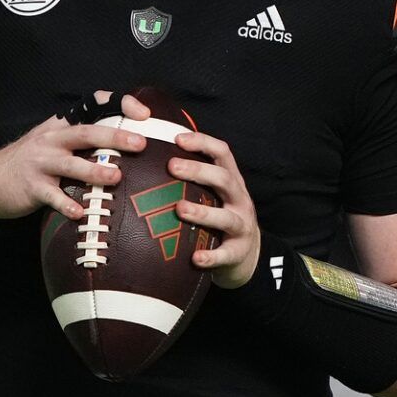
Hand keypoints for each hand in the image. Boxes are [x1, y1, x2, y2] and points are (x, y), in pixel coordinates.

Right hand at [0, 91, 148, 221]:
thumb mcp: (56, 140)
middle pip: (85, 133)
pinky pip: (52, 196)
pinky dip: (65, 204)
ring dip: (94, 171)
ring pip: (70, 164)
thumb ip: (86, 137)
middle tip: (139, 143)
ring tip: (115, 177)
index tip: (142, 114)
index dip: (118, 104)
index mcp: (62, 125)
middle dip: (113, 137)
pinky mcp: (33, 187)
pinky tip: (79, 212)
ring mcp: (41, 163)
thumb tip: (129, 139)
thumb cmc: (35, 160)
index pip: (92, 104)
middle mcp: (52, 140)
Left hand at [170, 131, 260, 288]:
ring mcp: (241, 226)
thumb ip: (193, 177)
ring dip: (203, 213)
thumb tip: (152, 154)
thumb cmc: (218, 214)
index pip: (222, 153)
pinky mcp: (238, 251)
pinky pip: (225, 254)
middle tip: (172, 167)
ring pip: (226, 217)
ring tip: (179, 209)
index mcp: (231, 180)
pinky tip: (195, 258)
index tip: (178, 139)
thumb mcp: (213, 192)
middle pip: (224, 179)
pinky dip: (211, 256)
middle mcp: (239, 199)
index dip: (203, 142)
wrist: (244, 252)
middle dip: (198, 171)